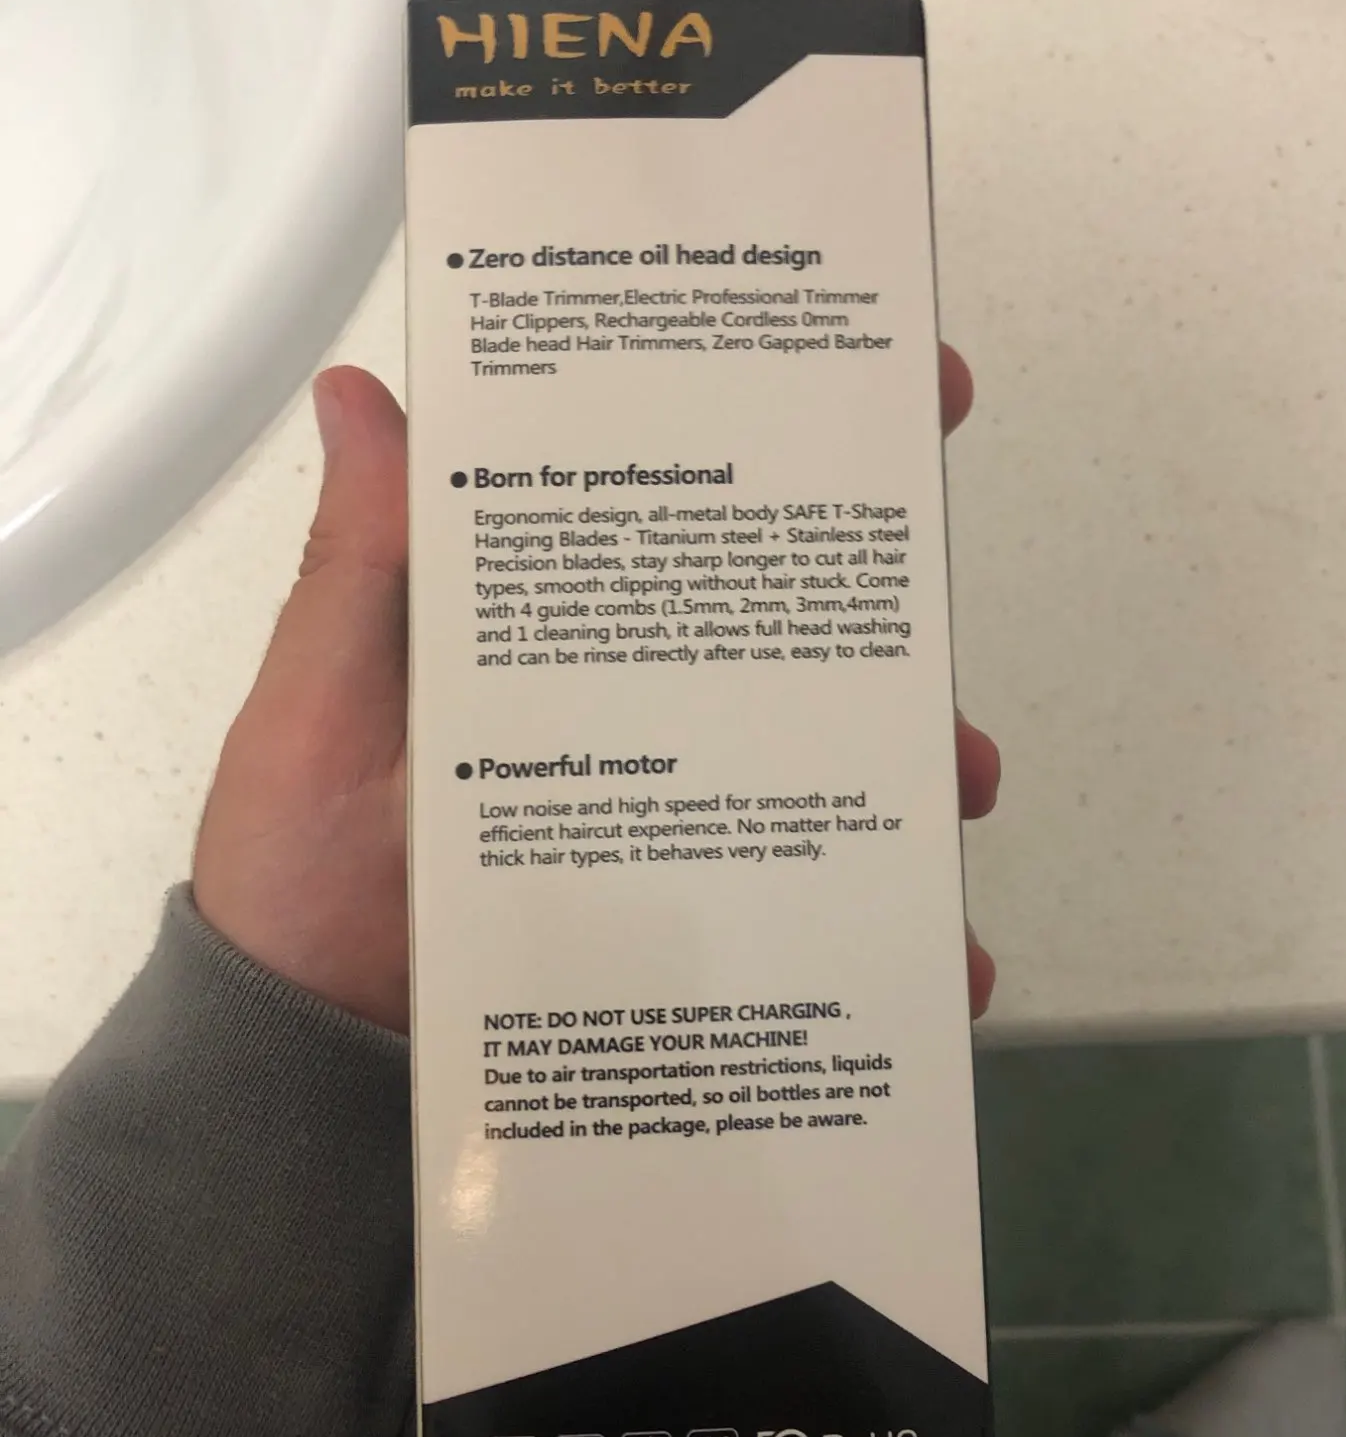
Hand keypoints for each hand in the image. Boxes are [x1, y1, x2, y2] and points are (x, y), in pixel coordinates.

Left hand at [193, 350, 1000, 1031]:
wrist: (309, 1056)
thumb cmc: (300, 866)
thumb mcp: (322, 705)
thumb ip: (361, 569)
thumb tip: (359, 392)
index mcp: (555, 637)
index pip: (683, 510)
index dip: (784, 437)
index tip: (895, 380)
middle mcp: (634, 713)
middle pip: (784, 636)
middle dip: (884, 603)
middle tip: (928, 582)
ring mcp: (678, 822)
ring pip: (825, 770)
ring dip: (912, 764)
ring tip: (954, 781)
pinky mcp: (700, 929)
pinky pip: (819, 922)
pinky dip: (893, 936)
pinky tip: (942, 959)